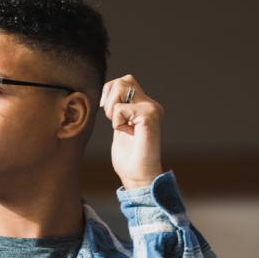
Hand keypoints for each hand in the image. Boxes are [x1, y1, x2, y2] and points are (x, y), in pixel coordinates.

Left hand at [100, 75, 163, 189]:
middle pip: (122, 80)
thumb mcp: (120, 127)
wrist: (139, 177)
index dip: (109, 91)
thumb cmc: (128, 158)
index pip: (124, 81)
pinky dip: (116, 123)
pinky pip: (119, 109)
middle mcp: (151, 104)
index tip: (107, 112)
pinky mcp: (149, 116)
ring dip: (111, 110)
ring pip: (120, 89)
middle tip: (113, 120)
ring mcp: (152, 109)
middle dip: (109, 98)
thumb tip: (106, 95)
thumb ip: (118, 110)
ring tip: (121, 127)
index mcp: (145, 106)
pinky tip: (128, 134)